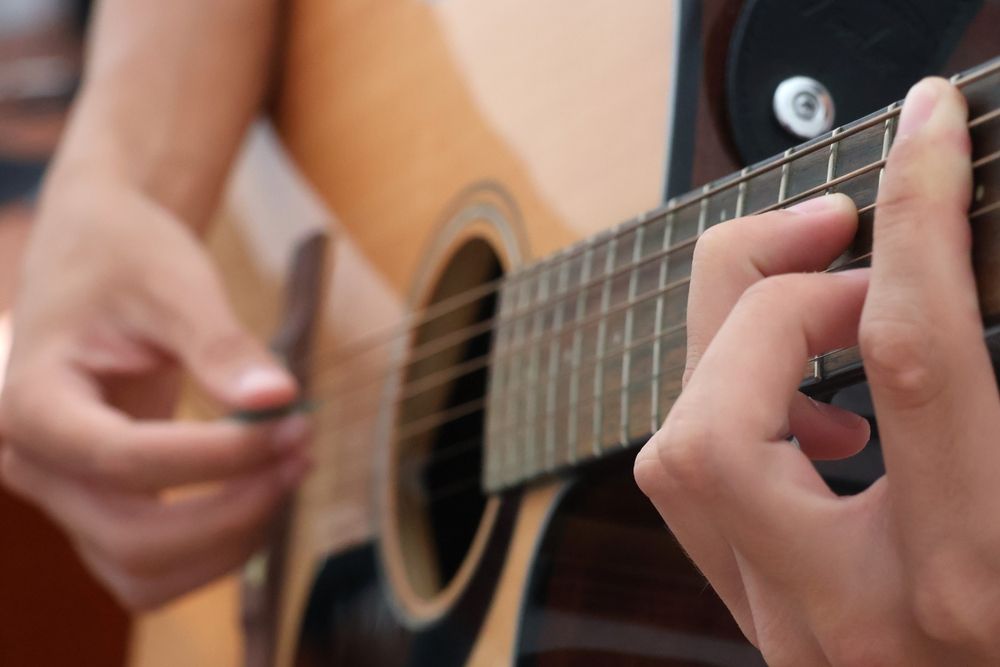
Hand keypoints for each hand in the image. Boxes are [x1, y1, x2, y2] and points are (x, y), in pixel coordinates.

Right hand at [0, 173, 311, 609]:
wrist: (98, 255)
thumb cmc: (126, 258)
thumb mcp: (175, 285)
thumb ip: (222, 347)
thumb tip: (280, 400)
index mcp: (32, 401)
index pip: (125, 459)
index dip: (219, 456)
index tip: (292, 423)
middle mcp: (33, 463)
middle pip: (132, 539)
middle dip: (231, 510)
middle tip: (300, 450)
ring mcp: (64, 494)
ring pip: (143, 572)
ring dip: (229, 541)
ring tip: (291, 471)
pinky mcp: (101, 506)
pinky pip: (154, 565)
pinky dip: (215, 547)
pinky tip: (264, 491)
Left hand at [635, 78, 991, 664]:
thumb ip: (987, 380)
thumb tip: (940, 274)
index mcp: (972, 578)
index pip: (914, 356)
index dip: (918, 220)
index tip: (927, 134)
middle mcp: (848, 613)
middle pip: (723, 418)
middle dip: (775, 292)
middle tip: (850, 241)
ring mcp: (785, 624)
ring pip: (676, 454)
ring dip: (733, 344)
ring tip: (826, 312)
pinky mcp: (760, 613)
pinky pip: (689, 487)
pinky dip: (725, 407)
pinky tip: (813, 408)